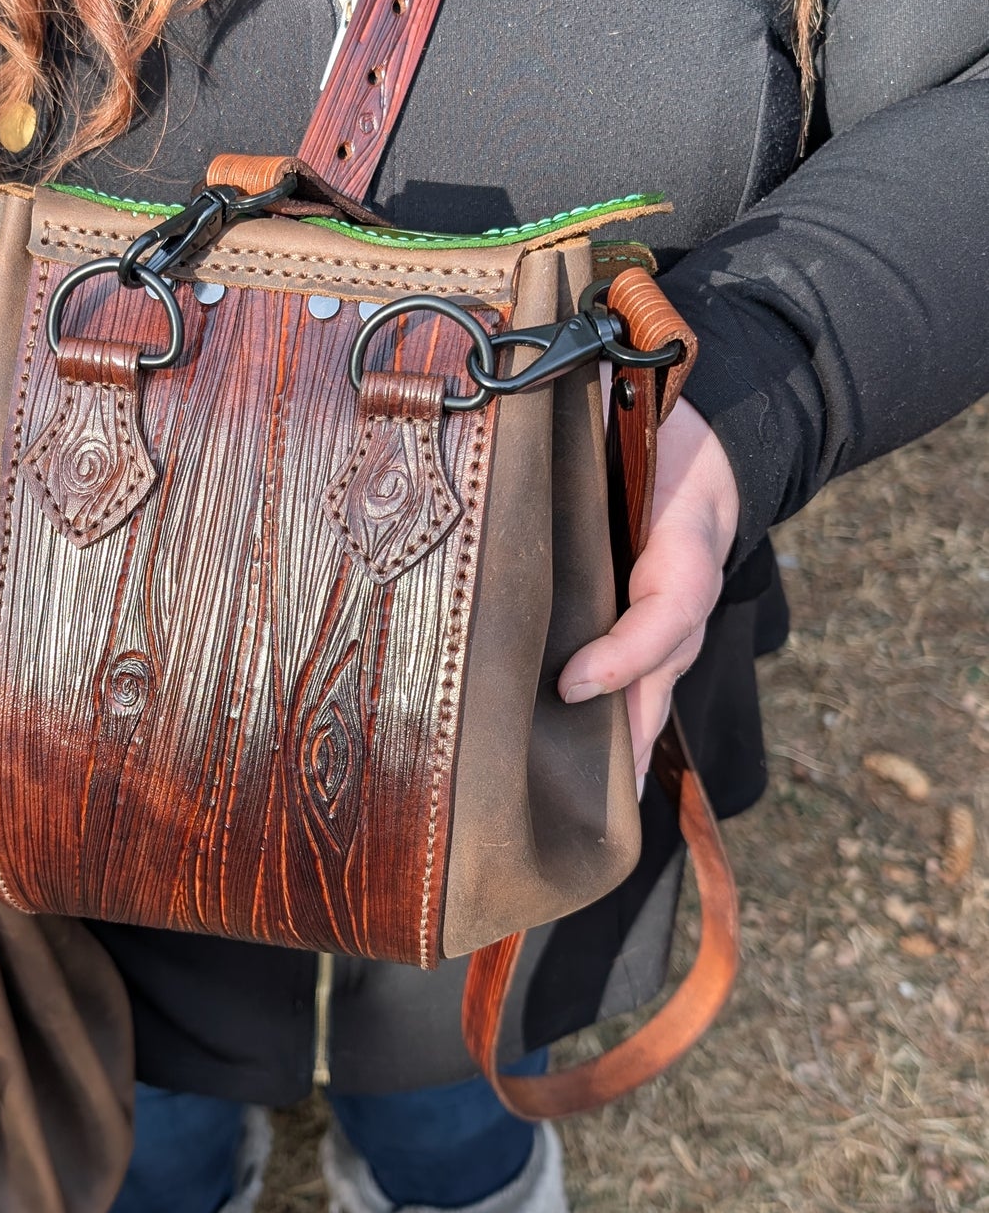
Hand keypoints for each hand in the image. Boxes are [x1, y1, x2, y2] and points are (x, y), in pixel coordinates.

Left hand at [558, 398, 738, 784]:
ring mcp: (670, 615)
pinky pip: (639, 686)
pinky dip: (614, 730)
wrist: (703, 432)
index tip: (574, 684)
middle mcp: (683, 591)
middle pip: (660, 674)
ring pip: (651, 690)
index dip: (627, 655)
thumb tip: (509, 407)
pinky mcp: (649, 626)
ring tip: (573, 805)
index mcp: (685, 540)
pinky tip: (582, 779)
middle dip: (622, 732)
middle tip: (578, 790)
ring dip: (617, 745)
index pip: (668, 612)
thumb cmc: (654, 424)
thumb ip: (588, 423)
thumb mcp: (633, 415)